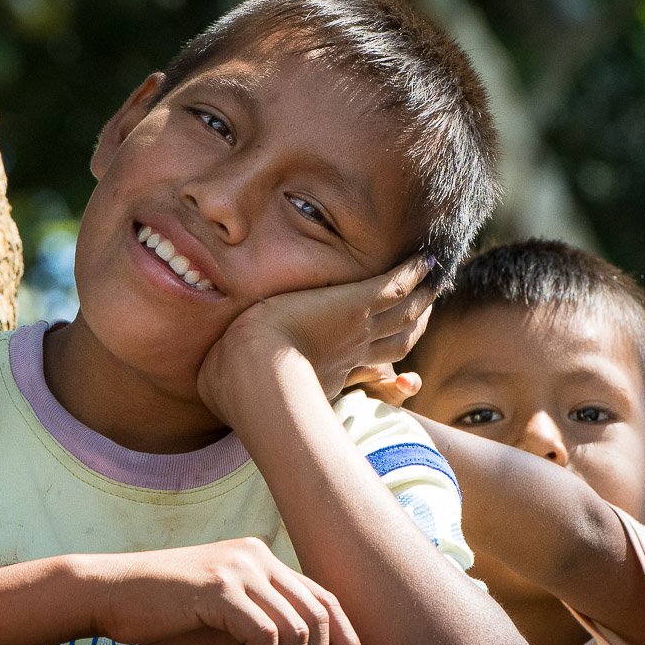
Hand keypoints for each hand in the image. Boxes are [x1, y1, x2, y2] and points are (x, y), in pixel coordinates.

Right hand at [88, 538, 365, 644]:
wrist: (112, 594)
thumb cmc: (165, 613)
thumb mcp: (225, 621)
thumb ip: (263, 629)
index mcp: (262, 559)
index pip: (322, 597)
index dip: (347, 637)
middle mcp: (258, 557)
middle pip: (318, 614)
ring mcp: (240, 569)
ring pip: (296, 630)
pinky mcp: (220, 589)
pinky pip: (266, 638)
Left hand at [199, 254, 436, 414]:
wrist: (255, 374)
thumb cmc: (236, 385)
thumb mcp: (234, 383)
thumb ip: (231, 379)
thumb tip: (209, 380)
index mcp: (328, 375)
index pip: (367, 371)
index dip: (386, 375)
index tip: (402, 379)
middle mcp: (352, 354)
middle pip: (396, 338)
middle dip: (411, 325)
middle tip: (426, 313)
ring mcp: (358, 328)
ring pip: (403, 312)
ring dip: (421, 298)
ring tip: (434, 282)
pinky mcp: (356, 303)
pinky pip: (394, 285)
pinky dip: (412, 273)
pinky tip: (425, 259)